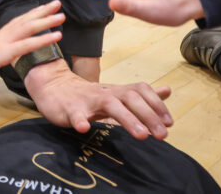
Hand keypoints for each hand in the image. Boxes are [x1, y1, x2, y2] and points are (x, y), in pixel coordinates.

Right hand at [0, 0, 64, 81]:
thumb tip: (4, 54)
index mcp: (0, 35)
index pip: (19, 21)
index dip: (32, 14)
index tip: (43, 8)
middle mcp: (4, 34)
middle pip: (26, 19)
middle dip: (43, 11)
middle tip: (57, 3)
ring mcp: (6, 42)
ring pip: (30, 27)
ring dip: (47, 21)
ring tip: (61, 16)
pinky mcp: (6, 52)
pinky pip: (28, 44)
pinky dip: (43, 39)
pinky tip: (56, 35)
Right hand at [24, 60, 172, 139]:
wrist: (51, 86)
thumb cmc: (87, 96)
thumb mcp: (115, 93)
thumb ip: (141, 95)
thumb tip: (167, 90)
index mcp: (116, 91)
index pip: (140, 90)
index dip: (156, 104)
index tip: (169, 123)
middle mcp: (104, 93)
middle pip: (129, 97)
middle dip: (148, 115)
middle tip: (162, 135)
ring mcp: (86, 100)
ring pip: (109, 104)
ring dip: (127, 119)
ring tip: (141, 135)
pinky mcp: (69, 109)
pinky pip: (75, 114)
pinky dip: (80, 120)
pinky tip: (84, 128)